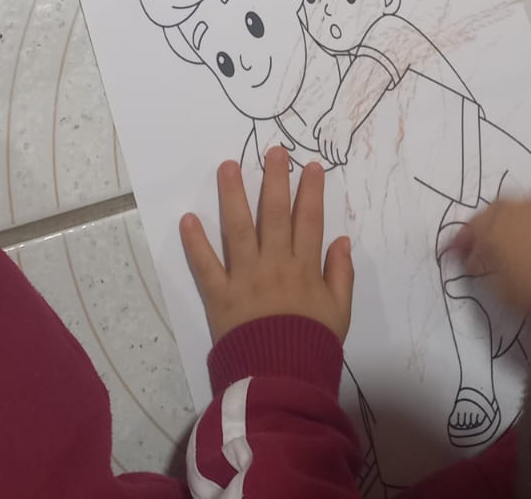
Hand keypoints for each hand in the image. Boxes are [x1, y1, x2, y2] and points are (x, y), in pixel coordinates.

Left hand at [181, 146, 353, 343]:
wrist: (281, 380)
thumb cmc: (311, 346)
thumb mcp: (340, 312)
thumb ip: (341, 274)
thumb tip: (341, 239)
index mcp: (305, 267)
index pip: (309, 220)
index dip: (310, 191)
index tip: (309, 165)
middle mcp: (275, 264)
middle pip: (274, 214)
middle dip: (274, 179)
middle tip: (273, 151)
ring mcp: (245, 277)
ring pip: (238, 228)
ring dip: (233, 195)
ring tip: (227, 166)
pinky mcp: (220, 294)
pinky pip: (206, 265)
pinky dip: (195, 243)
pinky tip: (188, 218)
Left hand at [313, 106, 353, 165]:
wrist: (345, 112)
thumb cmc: (336, 115)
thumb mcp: (324, 120)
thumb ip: (318, 129)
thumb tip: (315, 136)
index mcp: (322, 134)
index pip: (322, 147)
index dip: (324, 153)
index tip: (327, 156)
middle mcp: (327, 139)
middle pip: (327, 152)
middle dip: (330, 158)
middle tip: (332, 161)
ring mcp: (334, 141)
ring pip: (333, 155)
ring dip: (335, 160)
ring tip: (338, 162)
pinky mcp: (341, 144)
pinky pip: (340, 155)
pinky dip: (342, 159)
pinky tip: (343, 161)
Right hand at [451, 196, 530, 312]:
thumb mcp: (505, 291)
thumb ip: (489, 276)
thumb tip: (481, 266)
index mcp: (488, 230)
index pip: (466, 236)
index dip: (459, 247)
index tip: (453, 254)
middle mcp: (508, 210)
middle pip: (489, 218)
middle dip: (483, 231)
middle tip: (481, 246)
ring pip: (515, 212)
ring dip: (510, 224)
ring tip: (513, 243)